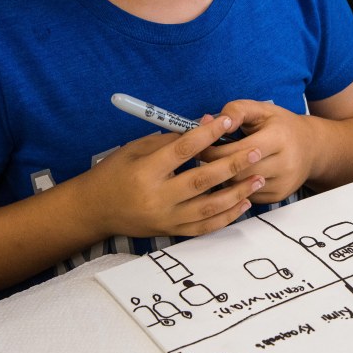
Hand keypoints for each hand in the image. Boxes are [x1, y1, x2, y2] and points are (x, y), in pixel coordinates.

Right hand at [78, 115, 265, 237]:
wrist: (94, 210)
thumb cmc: (115, 173)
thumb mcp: (136, 149)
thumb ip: (170, 140)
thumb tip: (206, 125)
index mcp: (146, 171)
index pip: (183, 150)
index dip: (208, 133)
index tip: (228, 120)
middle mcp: (157, 197)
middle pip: (202, 180)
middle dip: (233, 164)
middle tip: (255, 152)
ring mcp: (166, 218)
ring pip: (209, 207)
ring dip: (237, 192)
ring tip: (258, 178)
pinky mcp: (172, 232)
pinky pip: (205, 227)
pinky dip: (227, 216)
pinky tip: (244, 203)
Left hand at [201, 100, 315, 203]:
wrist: (311, 147)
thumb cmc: (282, 126)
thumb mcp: (261, 109)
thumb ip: (236, 110)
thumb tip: (210, 122)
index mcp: (279, 138)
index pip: (237, 151)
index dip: (214, 150)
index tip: (200, 147)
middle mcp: (285, 163)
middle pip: (238, 172)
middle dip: (215, 166)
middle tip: (201, 159)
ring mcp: (283, 183)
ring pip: (241, 187)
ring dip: (224, 179)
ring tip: (216, 167)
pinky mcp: (279, 196)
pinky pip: (248, 197)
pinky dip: (236, 188)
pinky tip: (232, 177)